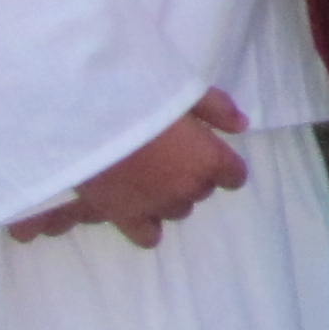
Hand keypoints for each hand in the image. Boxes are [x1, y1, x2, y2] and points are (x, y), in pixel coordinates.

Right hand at [13, 89, 248, 247]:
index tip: (209, 154)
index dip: (224, 165)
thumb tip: (241, 125)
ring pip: (178, 211)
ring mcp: (157, 206)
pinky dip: (147, 226)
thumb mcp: (186, 92)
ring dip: (170, 197)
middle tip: (170, 155)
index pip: (235, 176)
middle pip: (203, 191)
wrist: (86, 121)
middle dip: (193, 176)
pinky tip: (139, 208)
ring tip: (149, 175)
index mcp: (210, 159)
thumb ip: (219, 110)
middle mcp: (188, 189)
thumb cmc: (139, 100)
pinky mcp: (125, 218)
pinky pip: (148, 237)